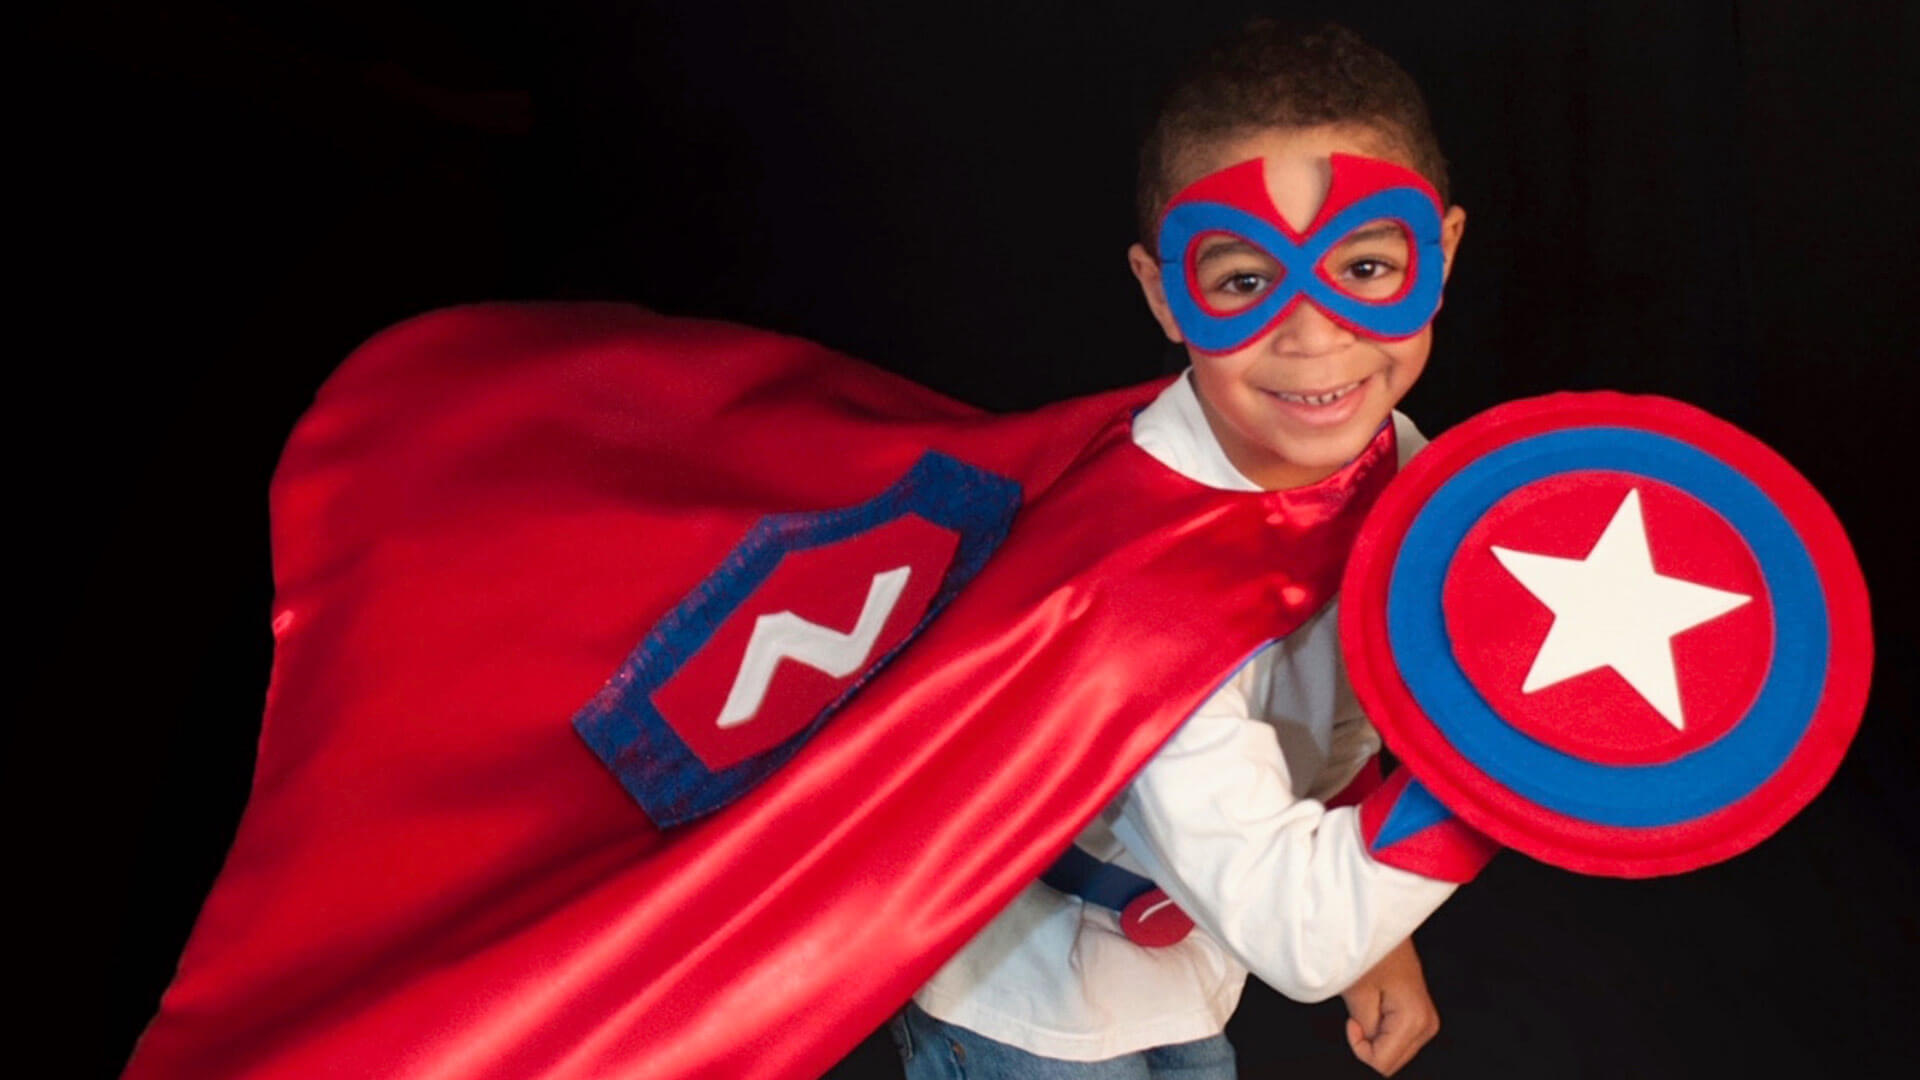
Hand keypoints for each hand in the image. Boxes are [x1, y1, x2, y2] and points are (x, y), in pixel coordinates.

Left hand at [1341, 938, 1438, 1075]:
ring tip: (1368, 1003)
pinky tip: (1375, 1004)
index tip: (1352, 1021)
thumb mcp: (1357, 993)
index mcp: (1415, 1020)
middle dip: (1368, 1042)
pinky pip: (1395, 1037)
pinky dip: (1379, 1028)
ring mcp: (1426, 1020)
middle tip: (1358, 1011)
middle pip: (1390, 1061)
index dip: (1359, 1046)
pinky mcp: (1419, 1014)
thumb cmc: (1370, 948)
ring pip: (1393, 1052)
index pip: (1382, 1064)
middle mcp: (1427, 1024)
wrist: (1384, 924)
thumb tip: (1368, 1047)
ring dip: (1374, 1035)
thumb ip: (1364, 1030)